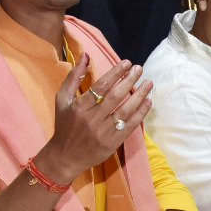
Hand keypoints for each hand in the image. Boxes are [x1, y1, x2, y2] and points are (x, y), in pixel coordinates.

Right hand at [37, 55, 151, 186]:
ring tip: (148, 83)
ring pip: (125, 111)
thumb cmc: (64, 124)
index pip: (101, 86)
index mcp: (79, 107)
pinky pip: (130, 126)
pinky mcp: (112, 143)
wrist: (65, 155)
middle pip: (115, 96)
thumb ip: (74, 77)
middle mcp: (91, 119)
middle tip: (140, 69)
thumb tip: (86, 55)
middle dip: (129, 80)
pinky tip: (148, 102)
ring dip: (139, 96)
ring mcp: (103, 132)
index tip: (127, 63)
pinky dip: (140, 114)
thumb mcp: (62, 99)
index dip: (115, 73)